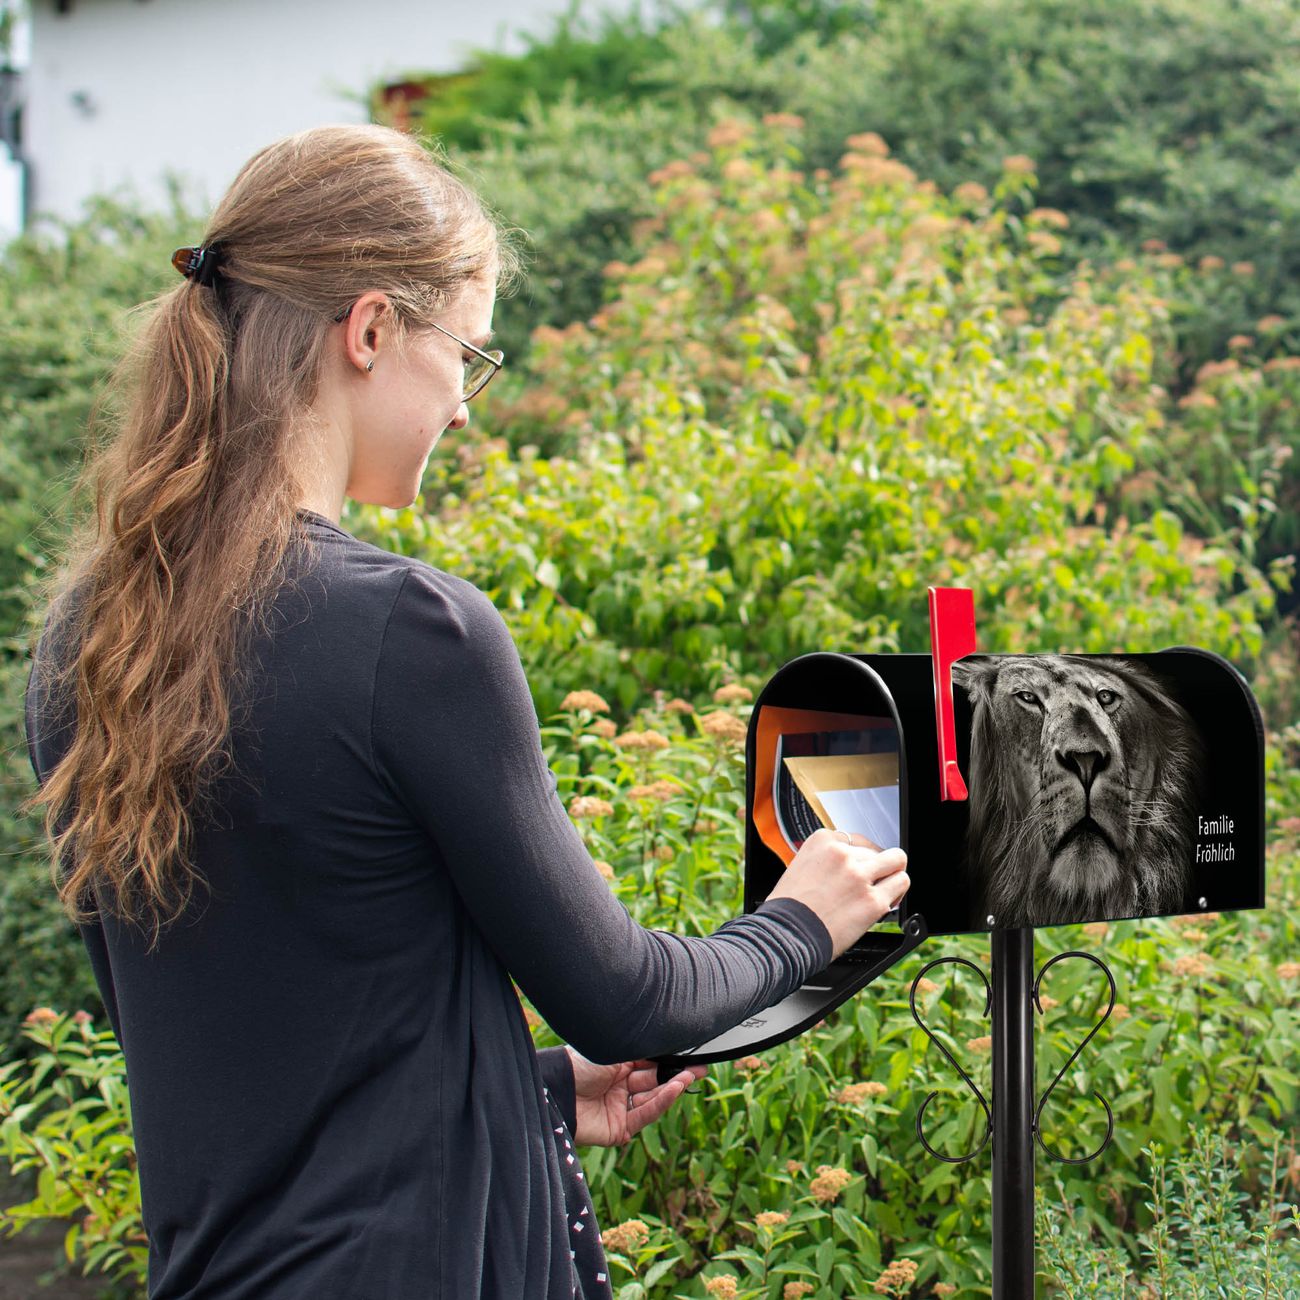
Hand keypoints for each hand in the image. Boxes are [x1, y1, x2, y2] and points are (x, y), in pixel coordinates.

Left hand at [566, 1047, 707, 1146]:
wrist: (556, 1089)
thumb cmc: (579, 1064)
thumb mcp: (614, 1051)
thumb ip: (642, 1052)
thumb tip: (668, 1042)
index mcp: (616, 1065)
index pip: (649, 1064)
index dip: (669, 1061)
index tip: (691, 1056)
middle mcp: (619, 1086)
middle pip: (653, 1081)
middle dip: (676, 1074)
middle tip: (699, 1068)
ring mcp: (619, 1108)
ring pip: (652, 1099)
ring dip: (671, 1088)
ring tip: (688, 1076)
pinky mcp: (618, 1129)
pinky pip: (644, 1115)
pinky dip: (660, 1103)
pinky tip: (673, 1089)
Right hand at [764, 827, 909, 958]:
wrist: (786, 936)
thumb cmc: (787, 909)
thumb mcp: (800, 867)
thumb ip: (824, 861)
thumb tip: (845, 866)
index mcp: (822, 842)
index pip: (856, 840)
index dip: (860, 857)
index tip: (859, 868)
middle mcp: (842, 854)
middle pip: (876, 851)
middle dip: (875, 867)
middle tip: (870, 882)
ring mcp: (859, 876)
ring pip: (897, 861)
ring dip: (892, 874)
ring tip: (885, 887)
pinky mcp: (873, 900)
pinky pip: (901, 884)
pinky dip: (897, 893)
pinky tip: (886, 902)